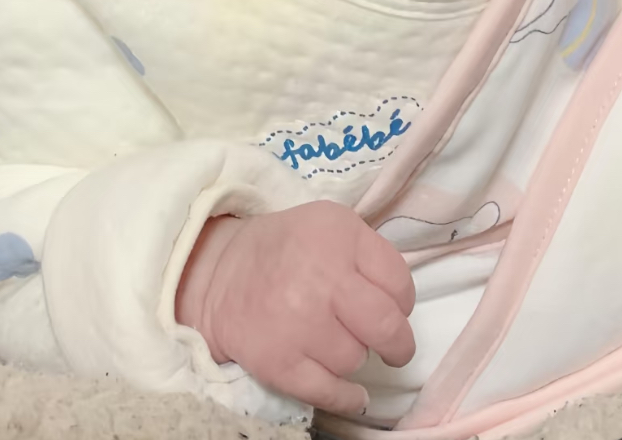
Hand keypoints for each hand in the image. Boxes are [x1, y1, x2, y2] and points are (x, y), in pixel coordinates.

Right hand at [175, 201, 414, 414]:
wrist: (219, 274)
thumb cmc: (286, 249)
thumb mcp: (329, 224)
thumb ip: (368, 253)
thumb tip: (401, 302)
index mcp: (338, 234)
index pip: (398, 281)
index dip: (402, 300)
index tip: (392, 307)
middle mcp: (321, 277)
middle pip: (387, 326)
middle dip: (398, 343)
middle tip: (394, 347)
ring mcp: (300, 323)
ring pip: (357, 359)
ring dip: (353, 355)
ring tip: (332, 340)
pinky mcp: (279, 363)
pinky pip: (332, 393)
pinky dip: (348, 397)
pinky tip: (354, 393)